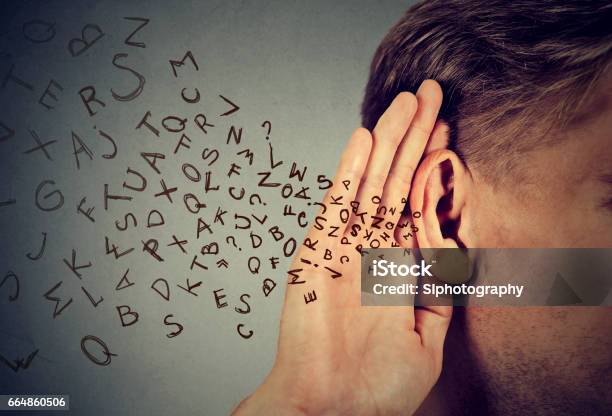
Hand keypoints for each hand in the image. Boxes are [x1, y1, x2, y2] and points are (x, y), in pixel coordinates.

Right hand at [234, 80, 450, 415]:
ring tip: (405, 102)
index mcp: (396, 269)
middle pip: (395, 182)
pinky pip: (337, 205)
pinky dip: (350, 171)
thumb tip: (451, 245)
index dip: (430, 164)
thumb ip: (439, 291)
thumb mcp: (427, 338)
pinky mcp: (317, 253)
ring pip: (369, 184)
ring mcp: (343, 249)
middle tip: (429, 94)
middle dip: (413, 138)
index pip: (416, 203)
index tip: (445, 129)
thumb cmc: (376, 386)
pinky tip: (365, 137)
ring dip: (388, 142)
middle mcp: (370, 251)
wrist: (330, 410)